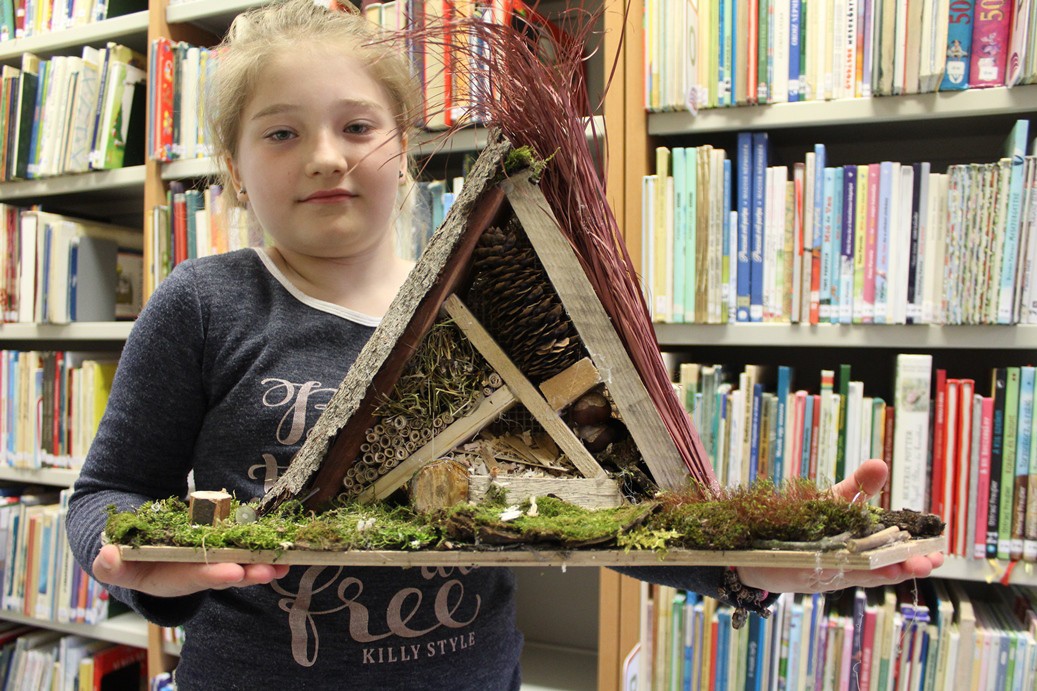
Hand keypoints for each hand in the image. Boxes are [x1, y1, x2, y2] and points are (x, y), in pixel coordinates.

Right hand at [93, 543, 289, 597]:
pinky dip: (263, 548)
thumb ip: (111, 565)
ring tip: (283, 563)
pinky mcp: (221, 546)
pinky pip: (245, 547)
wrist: (136, 551)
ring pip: (240, 564)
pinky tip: (284, 549)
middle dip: (248, 573)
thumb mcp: (115, 565)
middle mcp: (196, 573)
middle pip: (225, 574)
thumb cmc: (128, 561)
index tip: (232, 573)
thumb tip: (107, 556)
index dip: (213, 575)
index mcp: (171, 579)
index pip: (195, 578)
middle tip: (269, 570)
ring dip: (262, 564)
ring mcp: (212, 561)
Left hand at [736, 459, 944, 593]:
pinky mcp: (817, 574)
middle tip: (932, 561)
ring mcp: (839, 568)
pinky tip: (878, 572)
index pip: (897, 546)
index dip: (918, 549)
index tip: (940, 548)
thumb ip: (859, 488)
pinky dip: (857, 572)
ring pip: (870, 572)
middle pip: (889, 564)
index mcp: (865, 541)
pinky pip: (839, 574)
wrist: (764, 542)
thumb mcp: (835, 500)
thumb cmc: (806, 521)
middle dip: (911, 563)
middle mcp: (857, 558)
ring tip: (914, 568)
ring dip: (892, 571)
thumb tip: (880, 464)